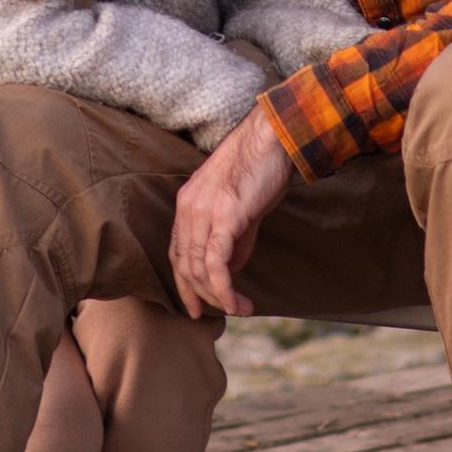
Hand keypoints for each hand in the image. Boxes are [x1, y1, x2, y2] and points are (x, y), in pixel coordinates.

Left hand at [169, 101, 295, 317]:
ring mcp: (204, 211)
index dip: (185, 282)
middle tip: (221, 313)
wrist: (274, 137)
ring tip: (240, 309)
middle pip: (184, 264)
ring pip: (199, 268)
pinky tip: (236, 303)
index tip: (198, 305)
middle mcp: (189, 208)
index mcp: (187, 203)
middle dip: (200, 295)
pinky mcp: (225, 216)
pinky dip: (224, 289)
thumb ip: (234, 239)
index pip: (177, 252)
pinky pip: (216, 263)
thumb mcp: (242, 207)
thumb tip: (230, 271)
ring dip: (218, 296)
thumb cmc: (261, 168)